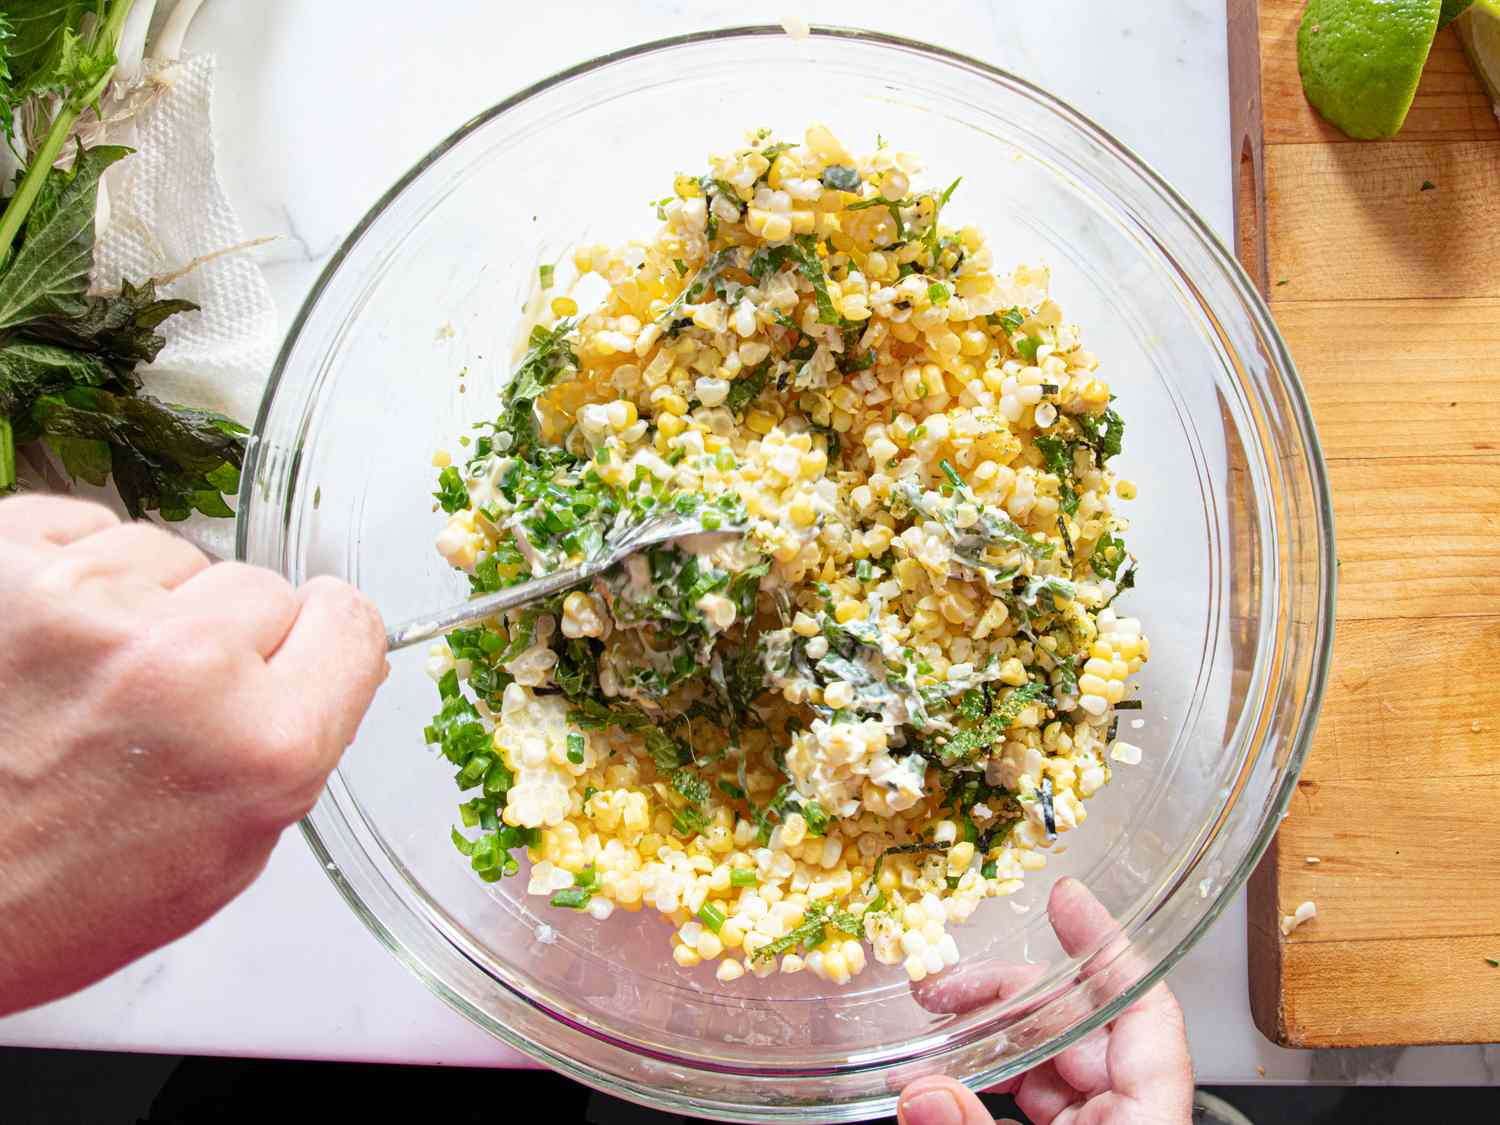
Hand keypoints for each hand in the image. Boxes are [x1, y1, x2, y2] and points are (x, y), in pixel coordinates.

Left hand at [0, 495, 386, 1014]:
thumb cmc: (60, 894)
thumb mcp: (230, 853)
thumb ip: (298, 742)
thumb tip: (331, 653)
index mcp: (264, 743)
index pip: (349, 619)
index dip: (319, 642)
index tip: (289, 658)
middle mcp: (185, 663)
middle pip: (263, 588)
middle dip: (227, 637)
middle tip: (158, 705)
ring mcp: (86, 604)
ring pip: (174, 555)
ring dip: (145, 604)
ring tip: (86, 680)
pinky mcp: (6, 563)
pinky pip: (89, 527)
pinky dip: (74, 572)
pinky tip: (46, 645)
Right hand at [897, 878, 1192, 1124]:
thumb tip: (922, 1091)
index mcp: (1147, 1118)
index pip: (1144, 1008)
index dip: (1106, 944)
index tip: (1065, 899)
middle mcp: (1130, 1116)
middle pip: (1079, 1027)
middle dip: (1008, 995)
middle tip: (944, 987)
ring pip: (1050, 1061)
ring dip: (990, 1037)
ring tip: (934, 1027)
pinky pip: (1037, 1097)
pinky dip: (992, 1078)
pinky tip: (947, 1076)